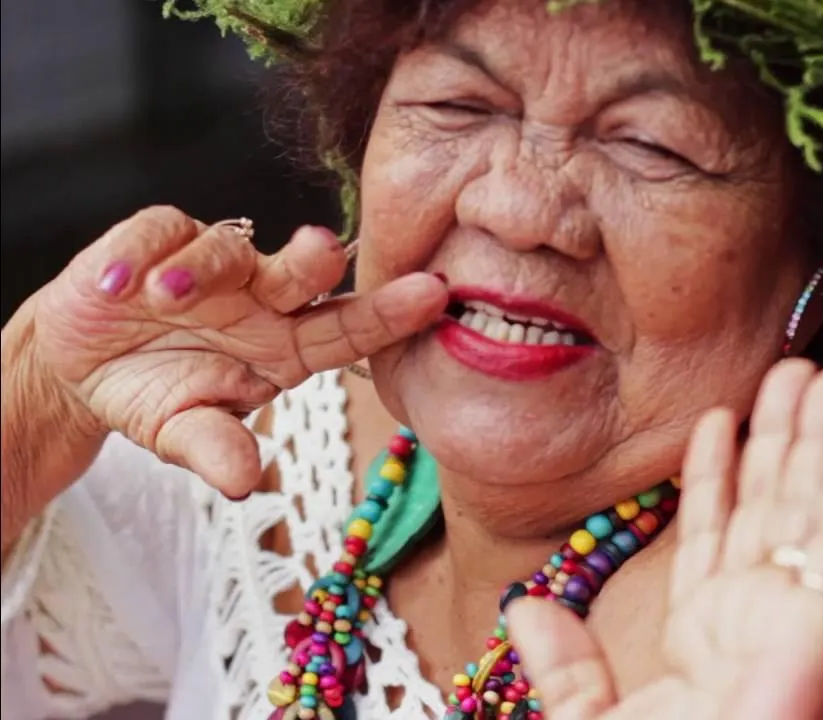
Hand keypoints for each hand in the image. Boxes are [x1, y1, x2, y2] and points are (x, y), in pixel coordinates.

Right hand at [28, 206, 445, 495]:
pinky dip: (141, 256)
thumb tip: (240, 480)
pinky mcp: (158, 237)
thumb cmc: (154, 393)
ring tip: (164, 295)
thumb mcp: (181, 432)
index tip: (432, 295)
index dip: (388, 313)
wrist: (80, 367)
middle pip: (303, 273)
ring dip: (202, 268)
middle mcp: (264, 297)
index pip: (348, 329)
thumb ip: (213, 448)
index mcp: (288, 344)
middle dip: (313, 261)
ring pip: (228, 248)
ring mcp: (216, 263)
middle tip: (319, 252)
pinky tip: (122, 286)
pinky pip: (159, 231)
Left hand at [508, 359, 822, 719]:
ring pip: (810, 513)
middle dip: (785, 439)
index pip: (714, 536)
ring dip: (821, 441)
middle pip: (773, 509)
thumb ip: (566, 672)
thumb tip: (525, 613)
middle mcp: (753, 623)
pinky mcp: (817, 637)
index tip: (718, 415)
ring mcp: (789, 627)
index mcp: (703, 639)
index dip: (718, 476)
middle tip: (798, 369)